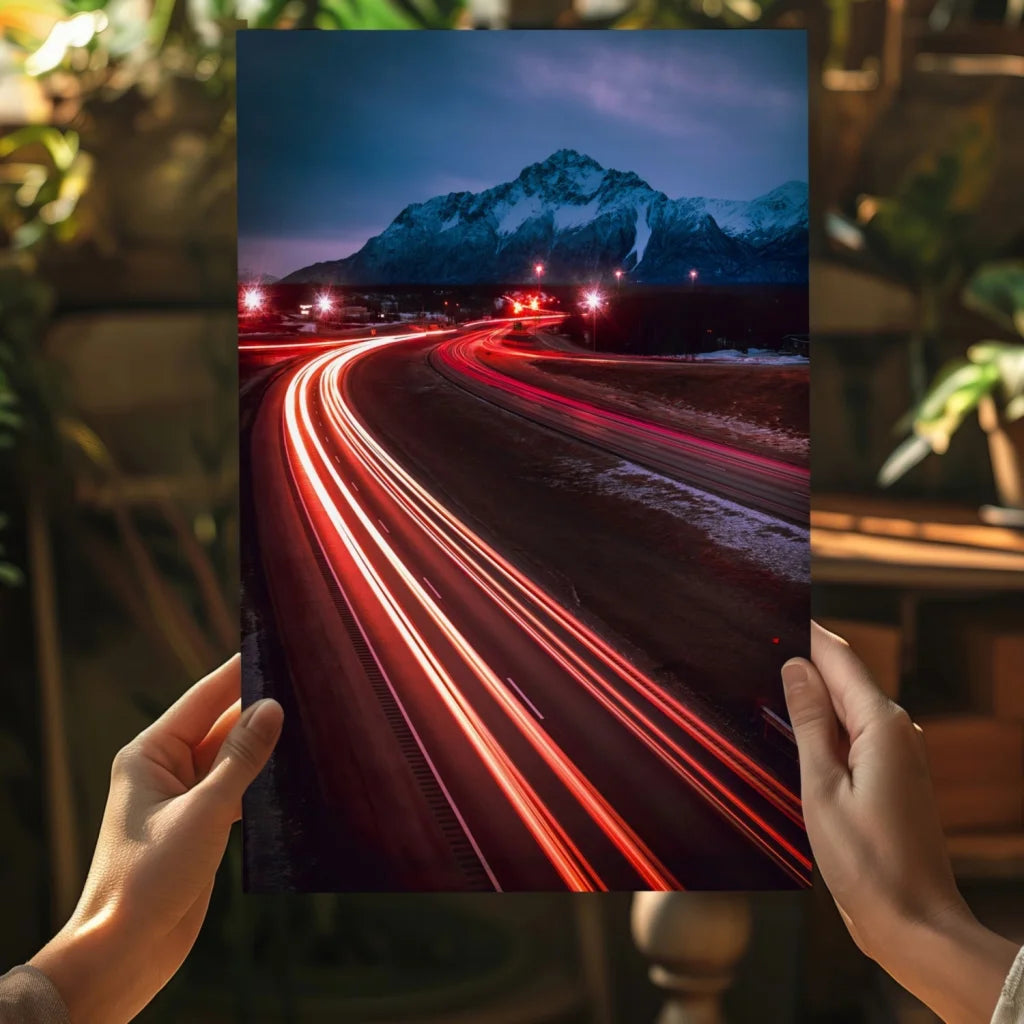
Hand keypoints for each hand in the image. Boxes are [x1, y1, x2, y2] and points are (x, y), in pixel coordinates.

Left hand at [30, 655, 282, 1022]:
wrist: (125, 951)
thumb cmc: (149, 877)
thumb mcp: (204, 810)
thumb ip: (242, 757)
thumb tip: (273, 708)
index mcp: (151, 753)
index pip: (204, 697)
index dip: (240, 672)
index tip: (276, 648)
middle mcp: (166, 769)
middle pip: (222, 726)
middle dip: (261, 711)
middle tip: (309, 689)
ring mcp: (184, 798)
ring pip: (232, 759)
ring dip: (265, 749)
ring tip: (312, 727)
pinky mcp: (200, 826)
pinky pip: (237, 789)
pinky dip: (262, 782)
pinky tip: (295, 777)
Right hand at [782, 622, 1017, 1022]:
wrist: (913, 924)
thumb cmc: (867, 862)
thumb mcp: (821, 786)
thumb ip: (808, 721)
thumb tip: (795, 667)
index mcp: (882, 726)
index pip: (839, 656)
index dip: (806, 632)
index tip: (773, 611)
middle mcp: (897, 732)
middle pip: (843, 678)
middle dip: (803, 660)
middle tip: (756, 647)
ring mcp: (899, 755)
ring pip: (847, 706)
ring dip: (811, 695)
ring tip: (765, 684)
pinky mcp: (893, 777)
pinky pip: (853, 734)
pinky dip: (824, 725)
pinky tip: (794, 733)